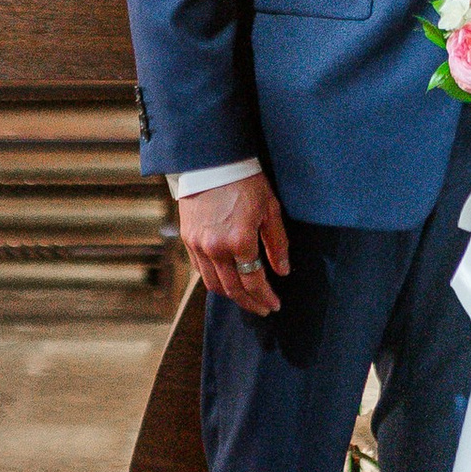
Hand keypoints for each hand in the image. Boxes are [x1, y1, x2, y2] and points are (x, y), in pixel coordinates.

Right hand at [181, 168, 289, 306]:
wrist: (212, 162)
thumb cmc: (246, 182)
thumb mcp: (270, 209)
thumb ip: (277, 243)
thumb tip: (282, 271)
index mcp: (240, 241)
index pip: (254, 281)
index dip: (265, 297)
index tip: (274, 305)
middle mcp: (216, 248)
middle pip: (233, 289)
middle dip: (249, 303)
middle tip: (263, 309)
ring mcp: (199, 245)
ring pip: (214, 284)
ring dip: (231, 296)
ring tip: (246, 298)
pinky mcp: (188, 239)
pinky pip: (200, 270)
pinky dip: (214, 280)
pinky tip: (226, 280)